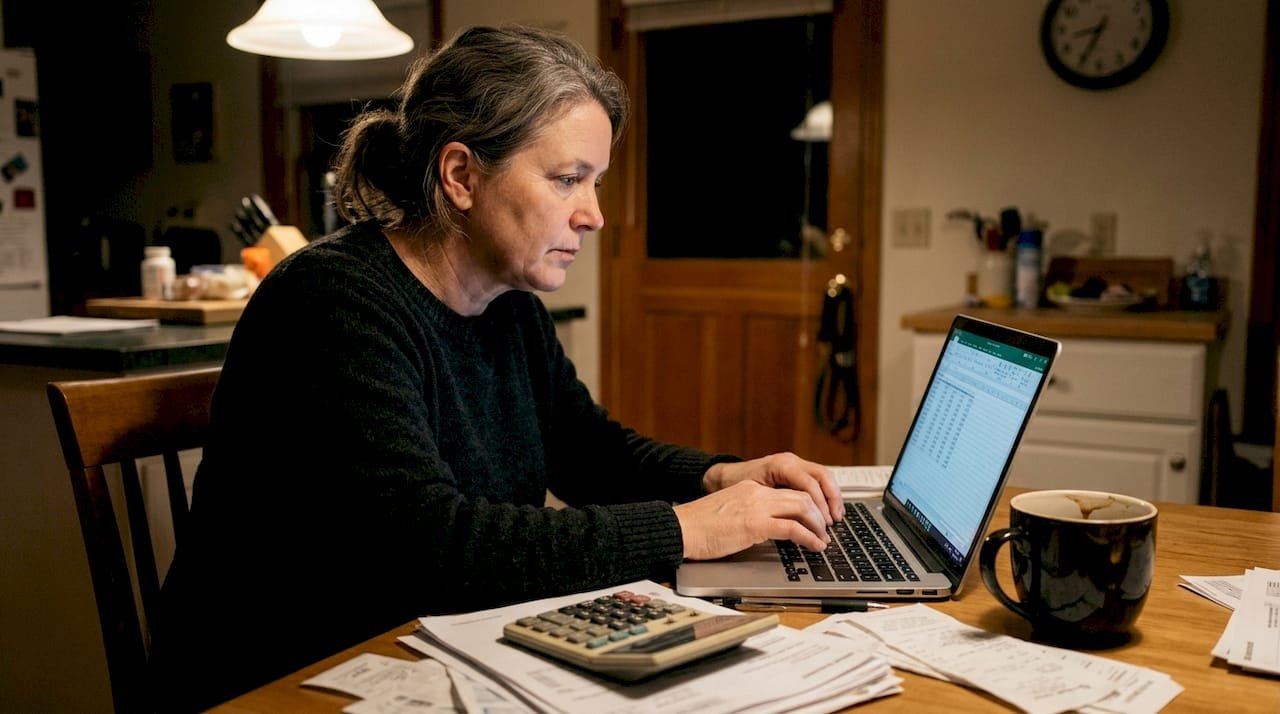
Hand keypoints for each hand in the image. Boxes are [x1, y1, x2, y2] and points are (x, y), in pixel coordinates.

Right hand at [672, 452, 843, 559]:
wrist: (680, 528)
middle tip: (826, 530)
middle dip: (820, 514)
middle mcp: (756, 493)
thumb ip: (748, 517)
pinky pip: (793, 527)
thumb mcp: (728, 515)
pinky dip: (809, 537)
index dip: (808, 506)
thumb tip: (765, 532)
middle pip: (802, 496)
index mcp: (749, 489)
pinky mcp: (755, 523)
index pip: (788, 492)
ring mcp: (757, 506)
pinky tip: (814, 546)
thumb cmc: (697, 528)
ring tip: (823, 540)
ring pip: (803, 507)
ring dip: (819, 525)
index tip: (815, 520)